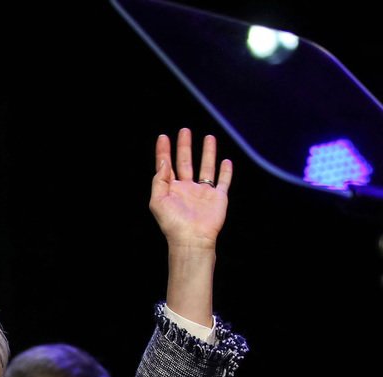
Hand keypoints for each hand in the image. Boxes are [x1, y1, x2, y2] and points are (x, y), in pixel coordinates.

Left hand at [149, 128, 231, 250]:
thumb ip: (159, 180)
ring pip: (206, 167)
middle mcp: (187, 188)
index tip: (163, 137)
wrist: (192, 238)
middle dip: (185, 146)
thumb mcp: (158, 201)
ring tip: (208, 137)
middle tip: (184, 131)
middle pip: (186, 162)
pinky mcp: (218, 197)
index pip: (166, 166)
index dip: (164, 151)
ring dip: (207, 153)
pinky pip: (223, 181)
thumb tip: (164, 161)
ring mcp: (203, 192)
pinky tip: (226, 161)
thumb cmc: (172, 223)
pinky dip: (226, 171)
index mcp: (171, 189)